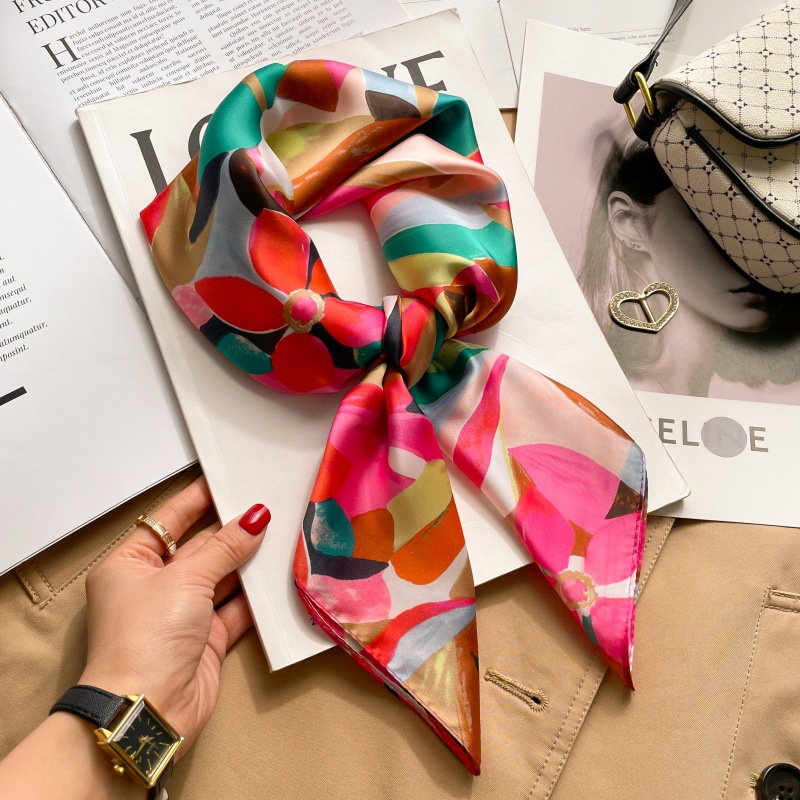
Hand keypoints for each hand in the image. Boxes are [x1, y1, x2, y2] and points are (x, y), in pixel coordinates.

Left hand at [77, 477, 269, 752]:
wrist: (149, 709)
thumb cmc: (145, 640)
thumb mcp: (186, 579)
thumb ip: (225, 547)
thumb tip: (254, 518)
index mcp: (130, 565)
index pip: (167, 521)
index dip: (197, 499)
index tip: (226, 479)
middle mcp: (153, 588)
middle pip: (198, 548)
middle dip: (230, 531)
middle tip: (266, 505)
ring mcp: (180, 615)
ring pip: (220, 577)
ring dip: (246, 562)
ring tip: (279, 534)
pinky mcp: (205, 639)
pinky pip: (234, 608)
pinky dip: (254, 596)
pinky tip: (276, 577)